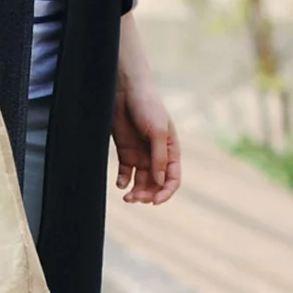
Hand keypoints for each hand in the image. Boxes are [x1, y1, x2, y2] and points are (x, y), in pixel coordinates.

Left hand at [112, 13, 180, 204]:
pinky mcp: (125, 151)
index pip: (173, 178)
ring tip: (127, 196)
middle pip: (156, 184)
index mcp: (171, 150)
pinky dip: (123, 181)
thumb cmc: (147, 105)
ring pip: (141, 181)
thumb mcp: (157, 131)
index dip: (166, 192)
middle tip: (135, 199)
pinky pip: (126, 173)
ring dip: (136, 191)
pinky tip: (120, 184)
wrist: (125, 90)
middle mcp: (157, 155)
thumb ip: (159, 156)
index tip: (154, 201)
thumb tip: (159, 180)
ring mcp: (141, 154)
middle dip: (148, 194)